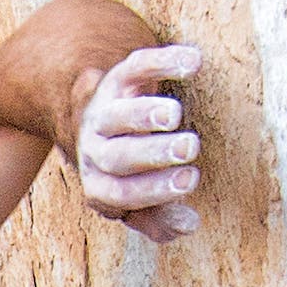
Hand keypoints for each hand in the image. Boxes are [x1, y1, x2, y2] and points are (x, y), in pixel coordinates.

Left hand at [75, 39, 202, 234]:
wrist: (92, 119)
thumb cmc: (125, 170)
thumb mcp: (135, 199)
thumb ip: (159, 218)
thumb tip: (190, 224)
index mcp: (99, 184)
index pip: (120, 193)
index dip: (153, 189)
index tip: (189, 180)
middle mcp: (95, 149)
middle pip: (117, 156)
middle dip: (152, 153)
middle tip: (189, 148)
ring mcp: (104, 111)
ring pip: (117, 114)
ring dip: (144, 114)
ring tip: (173, 114)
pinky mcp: (118, 77)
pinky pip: (137, 67)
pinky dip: (163, 62)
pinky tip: (193, 62)